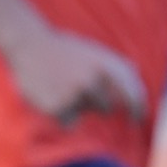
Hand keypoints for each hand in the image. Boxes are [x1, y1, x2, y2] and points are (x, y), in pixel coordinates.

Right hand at [5, 27, 145, 123]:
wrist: (28, 44)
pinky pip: (69, 122)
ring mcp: (76, 93)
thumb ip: (114, 67)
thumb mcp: (93, 52)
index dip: (137, 108)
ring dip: (76, 106)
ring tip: (60, 86)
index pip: (132, 92)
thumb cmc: (64, 50)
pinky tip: (49, 95)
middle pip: (107, 109)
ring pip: (85, 113)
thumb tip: (136, 83)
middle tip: (74, 85)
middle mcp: (94, 79)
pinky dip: (60, 114)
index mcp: (107, 64)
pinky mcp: (59, 107)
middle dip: (95, 104)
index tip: (138, 119)